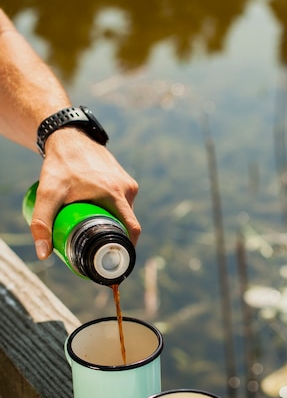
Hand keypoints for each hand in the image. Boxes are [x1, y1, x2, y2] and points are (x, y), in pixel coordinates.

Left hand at [29, 129, 140, 258]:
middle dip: (113, 237)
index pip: (132, 229)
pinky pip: (122, 201)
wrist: (68, 136)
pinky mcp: (124, 178)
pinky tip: (99, 213)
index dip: (127, 248)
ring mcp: (127, 182)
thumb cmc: (60, 165)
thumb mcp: (48, 194)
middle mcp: (127, 189)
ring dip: (112, 222)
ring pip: (124, 212)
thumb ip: (42, 223)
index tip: (116, 260)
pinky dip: (113, 210)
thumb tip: (43, 254)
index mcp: (117, 195)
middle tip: (95, 247)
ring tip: (93, 229)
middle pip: (126, 223)